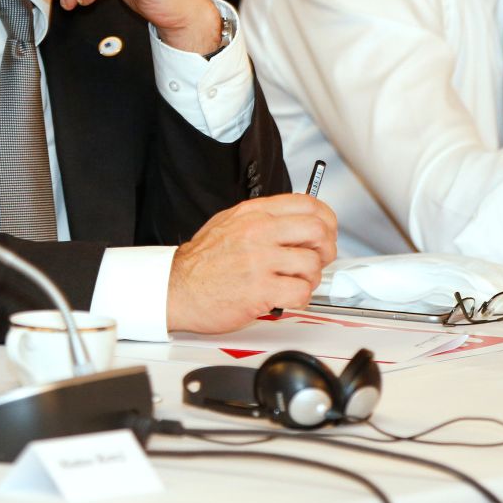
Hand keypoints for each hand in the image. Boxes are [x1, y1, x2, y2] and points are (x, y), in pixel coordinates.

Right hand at [166, 194, 337, 333]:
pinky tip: (285, 297)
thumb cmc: (202, 261)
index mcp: (253, 213)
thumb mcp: (229, 223)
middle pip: (318, 231)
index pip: (308, 204)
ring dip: (310, 278)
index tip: (325, 232)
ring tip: (294, 281)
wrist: (176, 288)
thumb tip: (297, 220)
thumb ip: (263, 218)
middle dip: (325, 249)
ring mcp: (259, 260)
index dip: (326, 220)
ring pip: (312, 265)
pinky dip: (299, 298)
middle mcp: (258, 232)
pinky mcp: (260, 289)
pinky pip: (301, 292)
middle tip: (316, 259)